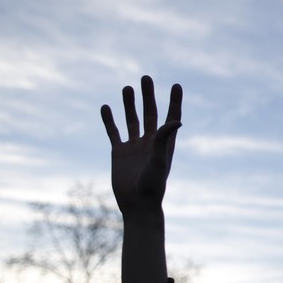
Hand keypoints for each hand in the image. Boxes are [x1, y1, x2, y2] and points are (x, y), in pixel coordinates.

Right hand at [100, 75, 182, 214]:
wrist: (137, 204)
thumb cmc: (152, 185)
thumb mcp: (160, 160)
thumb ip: (164, 139)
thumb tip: (176, 120)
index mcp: (164, 143)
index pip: (171, 117)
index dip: (174, 102)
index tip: (176, 85)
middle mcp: (150, 142)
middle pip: (150, 114)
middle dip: (148, 96)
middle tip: (145, 78)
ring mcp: (134, 147)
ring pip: (131, 120)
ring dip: (129, 104)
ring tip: (127, 88)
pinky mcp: (119, 153)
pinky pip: (113, 132)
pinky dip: (109, 120)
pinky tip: (106, 107)